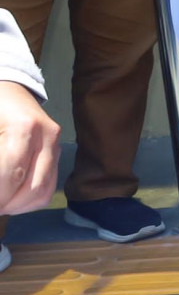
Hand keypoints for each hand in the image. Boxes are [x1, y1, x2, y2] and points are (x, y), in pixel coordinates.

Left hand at [0, 81, 57, 214]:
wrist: (8, 88)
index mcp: (23, 127)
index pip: (11, 174)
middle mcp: (47, 137)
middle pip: (32, 187)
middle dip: (7, 204)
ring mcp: (56, 144)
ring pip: (43, 191)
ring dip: (18, 206)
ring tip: (1, 205)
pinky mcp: (58, 151)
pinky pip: (48, 186)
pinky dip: (29, 200)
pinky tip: (11, 199)